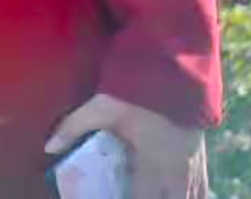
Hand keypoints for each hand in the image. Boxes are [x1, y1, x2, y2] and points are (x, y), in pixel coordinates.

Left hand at [46, 93, 207, 198]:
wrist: (176, 66)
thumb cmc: (138, 89)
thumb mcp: (102, 107)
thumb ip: (73, 127)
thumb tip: (49, 147)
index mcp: (154, 165)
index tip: (111, 196)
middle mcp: (178, 171)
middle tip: (130, 193)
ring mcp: (194, 164)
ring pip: (192, 198)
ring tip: (150, 193)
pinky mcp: (201, 155)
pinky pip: (200, 188)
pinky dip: (189, 195)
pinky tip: (173, 192)